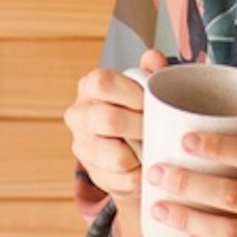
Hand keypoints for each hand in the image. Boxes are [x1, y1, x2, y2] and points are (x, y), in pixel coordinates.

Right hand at [63, 48, 168, 199]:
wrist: (131, 149)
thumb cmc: (140, 109)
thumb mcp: (148, 87)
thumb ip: (152, 71)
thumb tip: (153, 58)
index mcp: (90, 85)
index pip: (104, 83)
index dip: (133, 94)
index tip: (152, 104)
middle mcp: (79, 114)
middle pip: (109, 120)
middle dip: (141, 126)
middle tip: (157, 128)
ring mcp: (82, 145)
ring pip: (116, 156)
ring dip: (142, 153)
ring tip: (153, 147)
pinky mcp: (94, 173)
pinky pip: (124, 179)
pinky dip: (142, 175)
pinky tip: (147, 165)